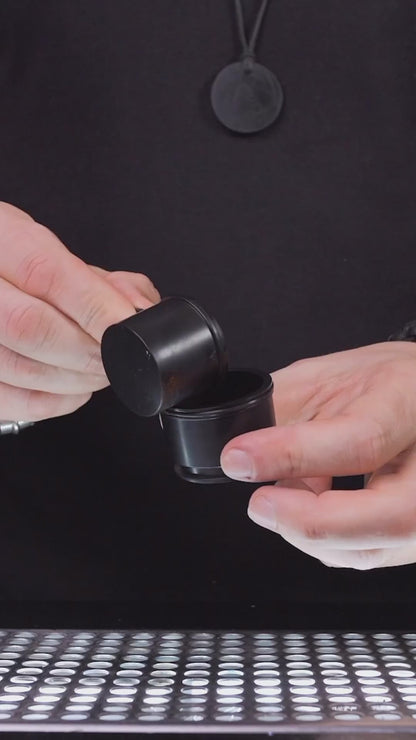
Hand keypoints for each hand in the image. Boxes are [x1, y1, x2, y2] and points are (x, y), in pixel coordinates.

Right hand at [0, 202, 159, 421]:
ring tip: (101, 372)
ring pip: (20, 368)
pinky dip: (50, 403)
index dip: (96, 308)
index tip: (128, 326)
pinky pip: (7, 401)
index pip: (48, 275)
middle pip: (33, 327)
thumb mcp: (46, 246)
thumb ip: (96, 277)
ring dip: (75, 379)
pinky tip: (72, 390)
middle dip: (90, 351)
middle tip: (117, 356)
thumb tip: (139, 309)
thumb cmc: (5, 259)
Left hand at [221, 341, 415, 569]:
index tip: (239, 458)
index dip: (292, 456)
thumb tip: (237, 454)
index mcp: (411, 403)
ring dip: (307, 534)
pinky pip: (364, 554)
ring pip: (371, 549)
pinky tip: (306, 511)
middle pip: (385, 518)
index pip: (360, 443)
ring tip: (276, 499)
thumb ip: (282, 410)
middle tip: (259, 502)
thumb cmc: (384, 383)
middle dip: (307, 521)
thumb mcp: (329, 377)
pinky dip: (324, 541)